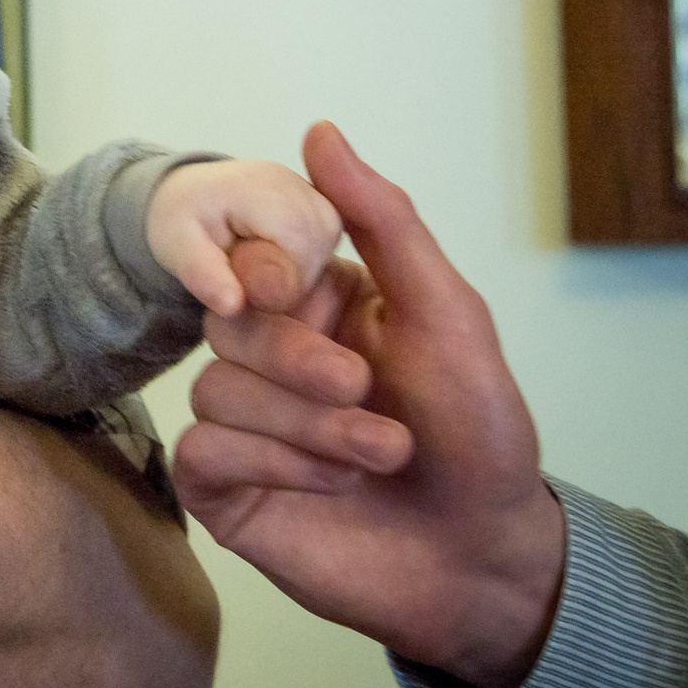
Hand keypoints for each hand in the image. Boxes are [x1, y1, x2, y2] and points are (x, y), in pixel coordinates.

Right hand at [172, 122, 565, 687]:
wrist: (484, 557)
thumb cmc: (478, 436)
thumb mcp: (447, 314)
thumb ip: (384, 220)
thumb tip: (319, 130)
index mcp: (321, 310)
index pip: (258, 263)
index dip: (279, 279)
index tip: (316, 296)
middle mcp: (274, 361)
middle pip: (228, 326)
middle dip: (302, 362)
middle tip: (367, 393)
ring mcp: (245, 426)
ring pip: (215, 391)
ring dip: (307, 428)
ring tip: (379, 456)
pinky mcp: (226, 490)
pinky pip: (202, 451)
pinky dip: (271, 464)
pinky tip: (330, 486)